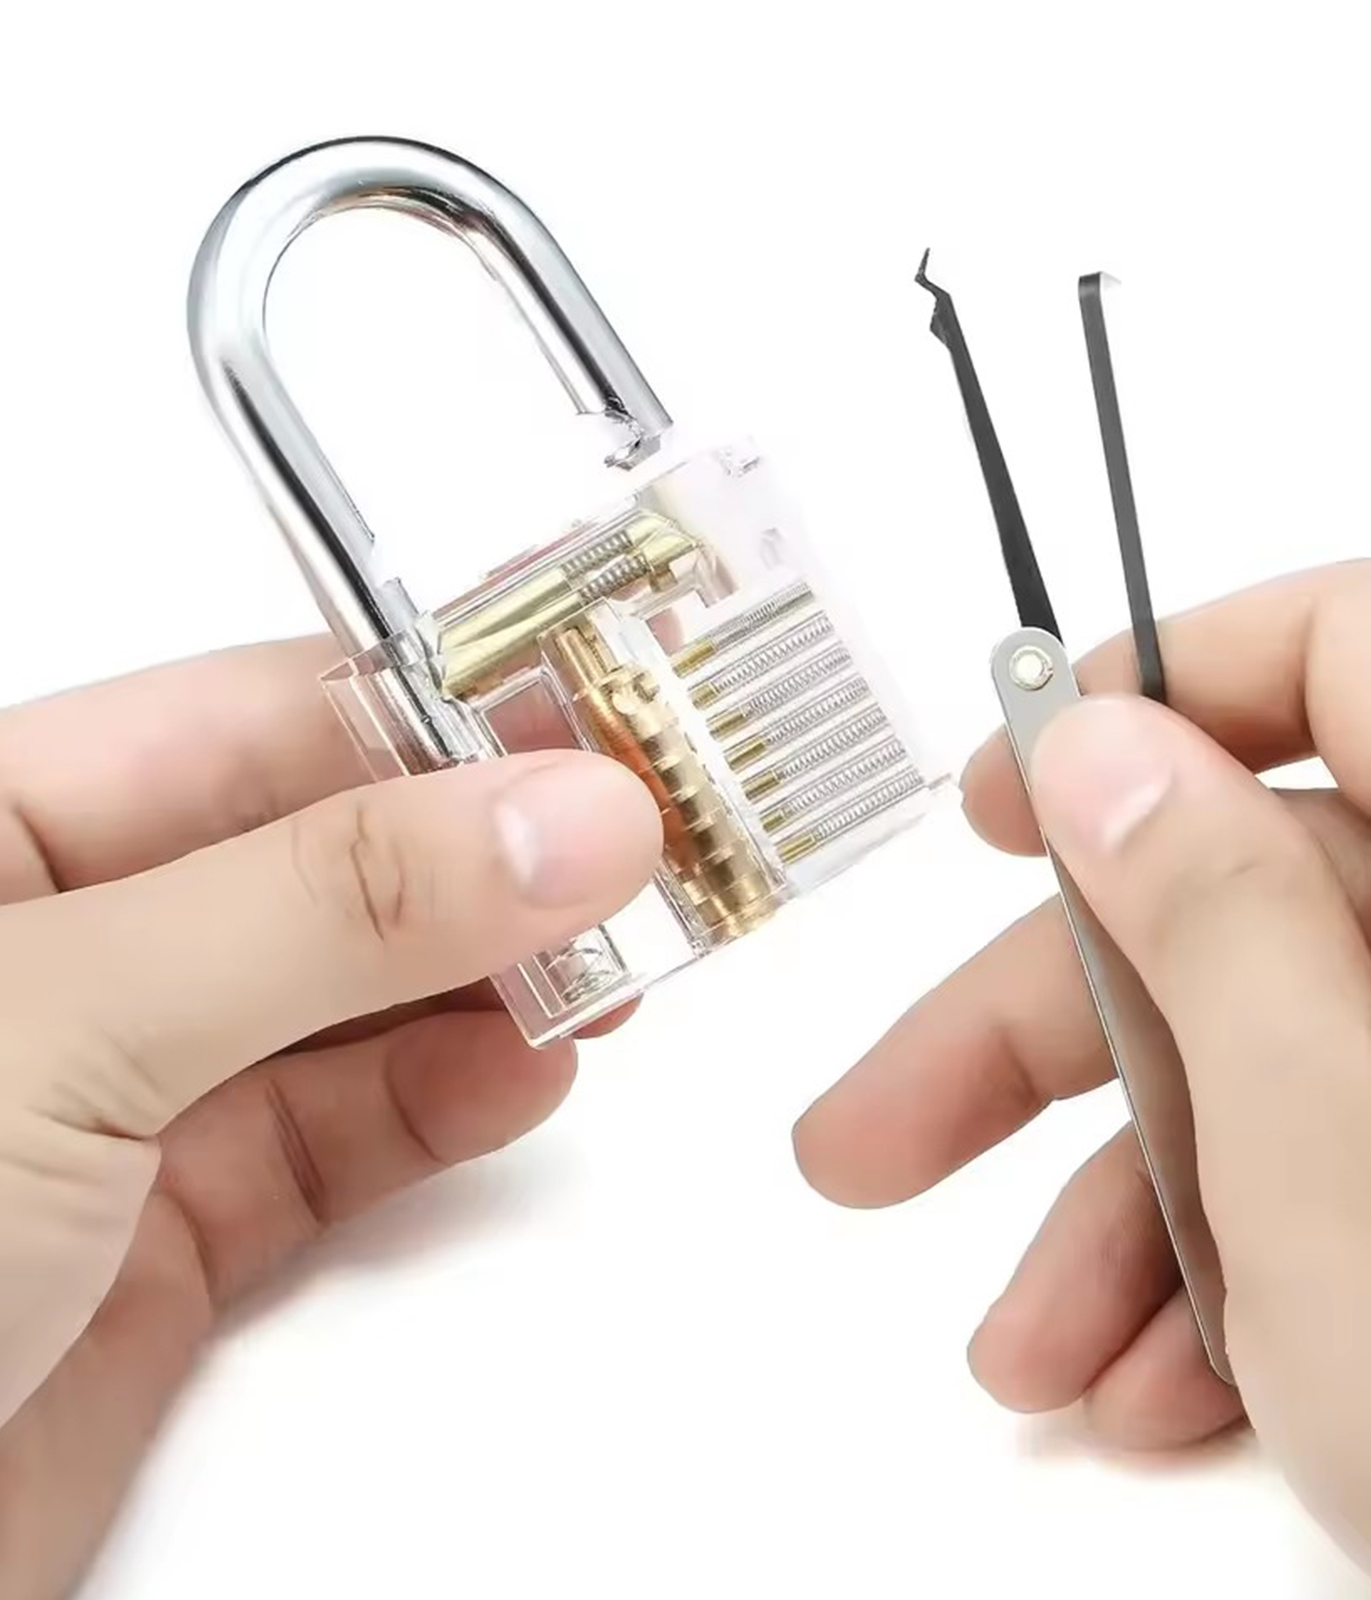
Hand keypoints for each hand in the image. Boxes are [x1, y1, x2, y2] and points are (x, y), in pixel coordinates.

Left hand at [0, 638, 660, 1598]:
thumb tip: (554, 813)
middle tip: (641, 847)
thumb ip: (326, 908)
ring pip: (357, 998)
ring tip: (610, 962)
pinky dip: (449, 1101)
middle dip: (493, 852)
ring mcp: (119, 1094)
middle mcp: (61, 946)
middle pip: (334, 853)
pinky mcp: (170, 1238)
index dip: (448, 713)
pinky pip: (348, 1135)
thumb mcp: (62, 1022)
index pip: (269, 717)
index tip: (599, 726)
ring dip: (494, 978)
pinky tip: (522, 1070)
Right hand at [796, 562, 1370, 1597]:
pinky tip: (1157, 1387)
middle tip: (882, 1136)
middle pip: (1247, 903)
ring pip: (1274, 1064)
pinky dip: (1238, 1269)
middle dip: (1043, 1035)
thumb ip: (1201, 908)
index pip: (1348, 646)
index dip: (1162, 689)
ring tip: (1032, 1352)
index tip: (1011, 791)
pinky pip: (1353, 1169)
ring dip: (1124, 1205)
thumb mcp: (1323, 1138)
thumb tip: (1103, 743)